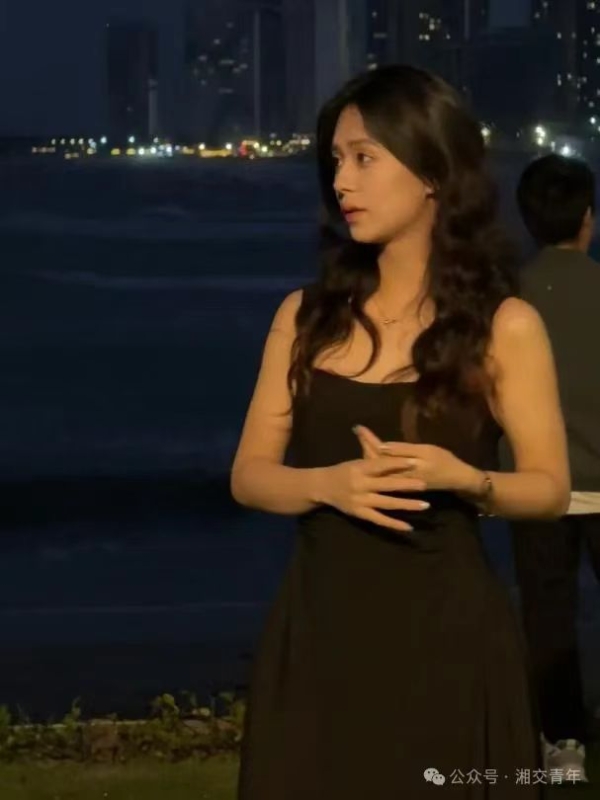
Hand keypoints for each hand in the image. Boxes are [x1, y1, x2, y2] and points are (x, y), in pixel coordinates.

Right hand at [319, 457, 428, 534]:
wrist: (322, 487)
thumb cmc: (343, 471)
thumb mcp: (356, 462)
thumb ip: (373, 458)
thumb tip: (389, 447)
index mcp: (360, 468)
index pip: (381, 465)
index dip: (398, 463)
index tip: (416, 462)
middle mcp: (361, 485)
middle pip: (387, 485)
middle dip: (407, 485)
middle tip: (425, 484)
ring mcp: (361, 501)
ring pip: (387, 503)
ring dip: (407, 505)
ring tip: (425, 505)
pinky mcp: (360, 513)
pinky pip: (379, 520)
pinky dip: (394, 524)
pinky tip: (408, 527)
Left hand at [353, 425, 482, 493]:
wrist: (456, 480)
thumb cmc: (443, 462)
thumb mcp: (426, 452)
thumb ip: (403, 450)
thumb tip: (381, 446)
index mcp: (400, 469)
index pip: (378, 454)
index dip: (368, 440)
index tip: (359, 428)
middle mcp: (395, 478)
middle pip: (373, 461)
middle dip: (365, 444)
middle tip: (358, 429)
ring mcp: (397, 482)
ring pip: (377, 467)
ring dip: (369, 451)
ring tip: (363, 437)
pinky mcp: (400, 483)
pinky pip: (383, 471)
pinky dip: (377, 460)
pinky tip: (374, 451)